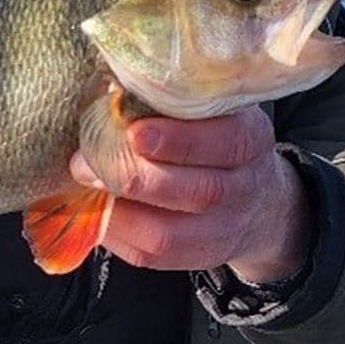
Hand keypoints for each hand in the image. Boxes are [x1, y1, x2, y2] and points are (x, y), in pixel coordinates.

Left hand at [69, 105, 309, 282]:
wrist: (259, 201)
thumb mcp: (214, 109)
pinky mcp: (200, 257)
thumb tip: (108, 85)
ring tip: (86, 184)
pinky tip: (95, 210)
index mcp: (250, 139)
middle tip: (87, 159)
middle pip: (197, 192)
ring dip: (117, 210)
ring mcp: (224, 230)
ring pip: (169, 234)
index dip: (179, 140)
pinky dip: (116, 234)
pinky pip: (153, 258)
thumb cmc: (216, 139)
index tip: (134, 131)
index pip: (226, 142)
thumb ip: (174, 99)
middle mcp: (244, 187)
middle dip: (134, 176)